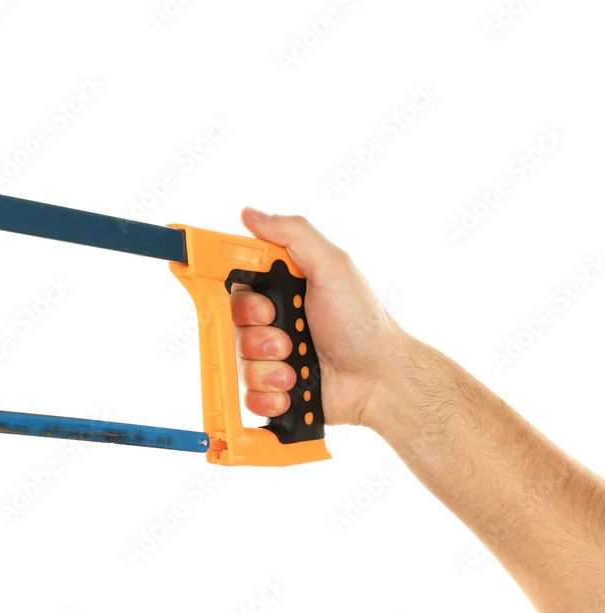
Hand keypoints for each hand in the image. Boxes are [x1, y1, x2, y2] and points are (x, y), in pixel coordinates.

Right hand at [232, 208, 404, 426]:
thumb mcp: (333, 267)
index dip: (243, 299)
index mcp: (284, 289)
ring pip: (240, 362)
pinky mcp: (276, 388)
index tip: (263, 308)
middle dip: (258, 337)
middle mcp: (276, 321)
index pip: (238, 286)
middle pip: (234, 327)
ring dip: (267, 369)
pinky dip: (268, 396)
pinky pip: (249, 394)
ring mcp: (275, 357)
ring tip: (296, 371)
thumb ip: (293, 234)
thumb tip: (251, 214)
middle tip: (286, 339)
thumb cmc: (363, 323)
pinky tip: (292, 390)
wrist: (380, 380)